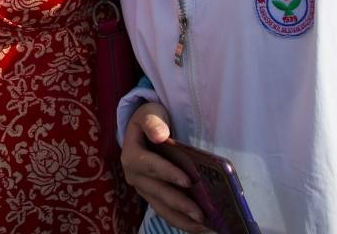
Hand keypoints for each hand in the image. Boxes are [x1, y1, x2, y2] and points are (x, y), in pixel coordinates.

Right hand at [121, 103, 206, 231]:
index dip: (168, 173)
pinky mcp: (152, 197)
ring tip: (204, 228)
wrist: (144, 128)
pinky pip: (166, 212)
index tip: (188, 181)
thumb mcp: (149, 113)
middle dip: (180, 204)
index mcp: (132, 156)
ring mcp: (143, 189)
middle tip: (201, 215)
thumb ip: (152, 122)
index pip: (151, 165)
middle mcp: (134, 176)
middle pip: (158, 192)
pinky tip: (198, 228)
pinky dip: (181, 221)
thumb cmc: (150, 119)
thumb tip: (159, 135)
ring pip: (162, 208)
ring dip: (182, 219)